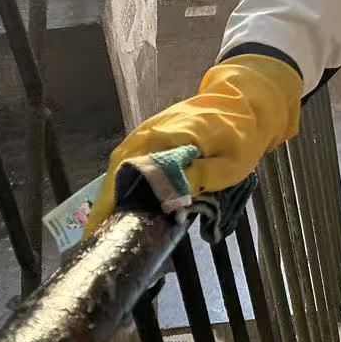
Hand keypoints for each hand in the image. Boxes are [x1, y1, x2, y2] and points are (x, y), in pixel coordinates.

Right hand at [83, 53, 301, 233]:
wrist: (243, 101)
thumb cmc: (240, 136)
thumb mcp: (231, 164)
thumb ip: (200, 179)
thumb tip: (168, 197)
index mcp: (166, 139)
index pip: (130, 175)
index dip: (113, 205)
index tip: (103, 233)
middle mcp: (147, 135)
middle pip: (116, 173)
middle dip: (104, 206)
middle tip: (97, 240)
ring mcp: (145, 133)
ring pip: (118, 168)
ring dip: (110, 196)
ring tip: (103, 228)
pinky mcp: (149, 135)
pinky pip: (127, 162)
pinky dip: (120, 184)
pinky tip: (120, 204)